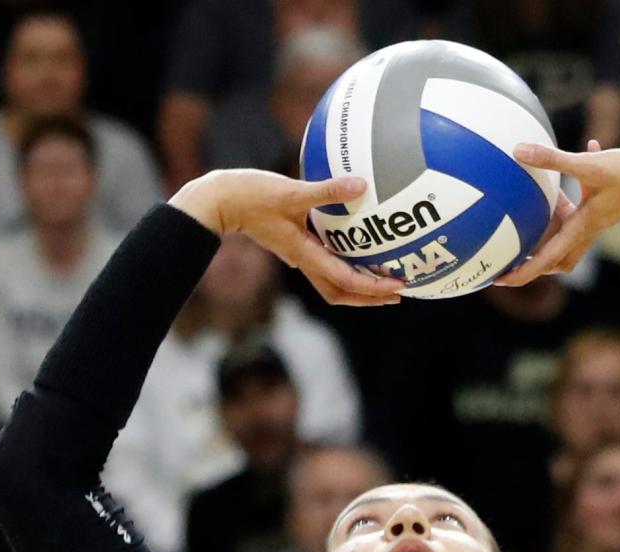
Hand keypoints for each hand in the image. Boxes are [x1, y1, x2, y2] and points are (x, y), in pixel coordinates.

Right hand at [170, 169, 403, 307]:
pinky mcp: (296, 245)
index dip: (373, 288)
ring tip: (384, 278)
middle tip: (399, 293)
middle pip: (341, 294)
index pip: (345, 281)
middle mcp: (304, 262)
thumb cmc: (251, 194)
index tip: (398, 288)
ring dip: (359, 285)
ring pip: (333, 282)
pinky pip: (326, 262)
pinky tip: (359, 248)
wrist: (220, 200)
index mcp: (305, 255)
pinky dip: (345, 264)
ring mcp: (299, 255)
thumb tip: (361, 185)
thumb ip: (327, 190)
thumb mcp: (291, 190)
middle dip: (370, 297)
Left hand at [497, 144, 619, 285]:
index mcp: (581, 228)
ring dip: (553, 226)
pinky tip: (586, 146)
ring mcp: (599, 216)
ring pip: (570, 232)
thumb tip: (518, 151)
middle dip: (536, 263)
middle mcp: (588, 228)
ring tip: (535, 212)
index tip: (499, 279)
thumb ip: (553, 159)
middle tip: (512, 257)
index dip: (521, 274)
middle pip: (558, 258)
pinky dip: (577, 186)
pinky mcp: (608, 200)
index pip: (545, 261)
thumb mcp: (589, 165)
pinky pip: (585, 201)